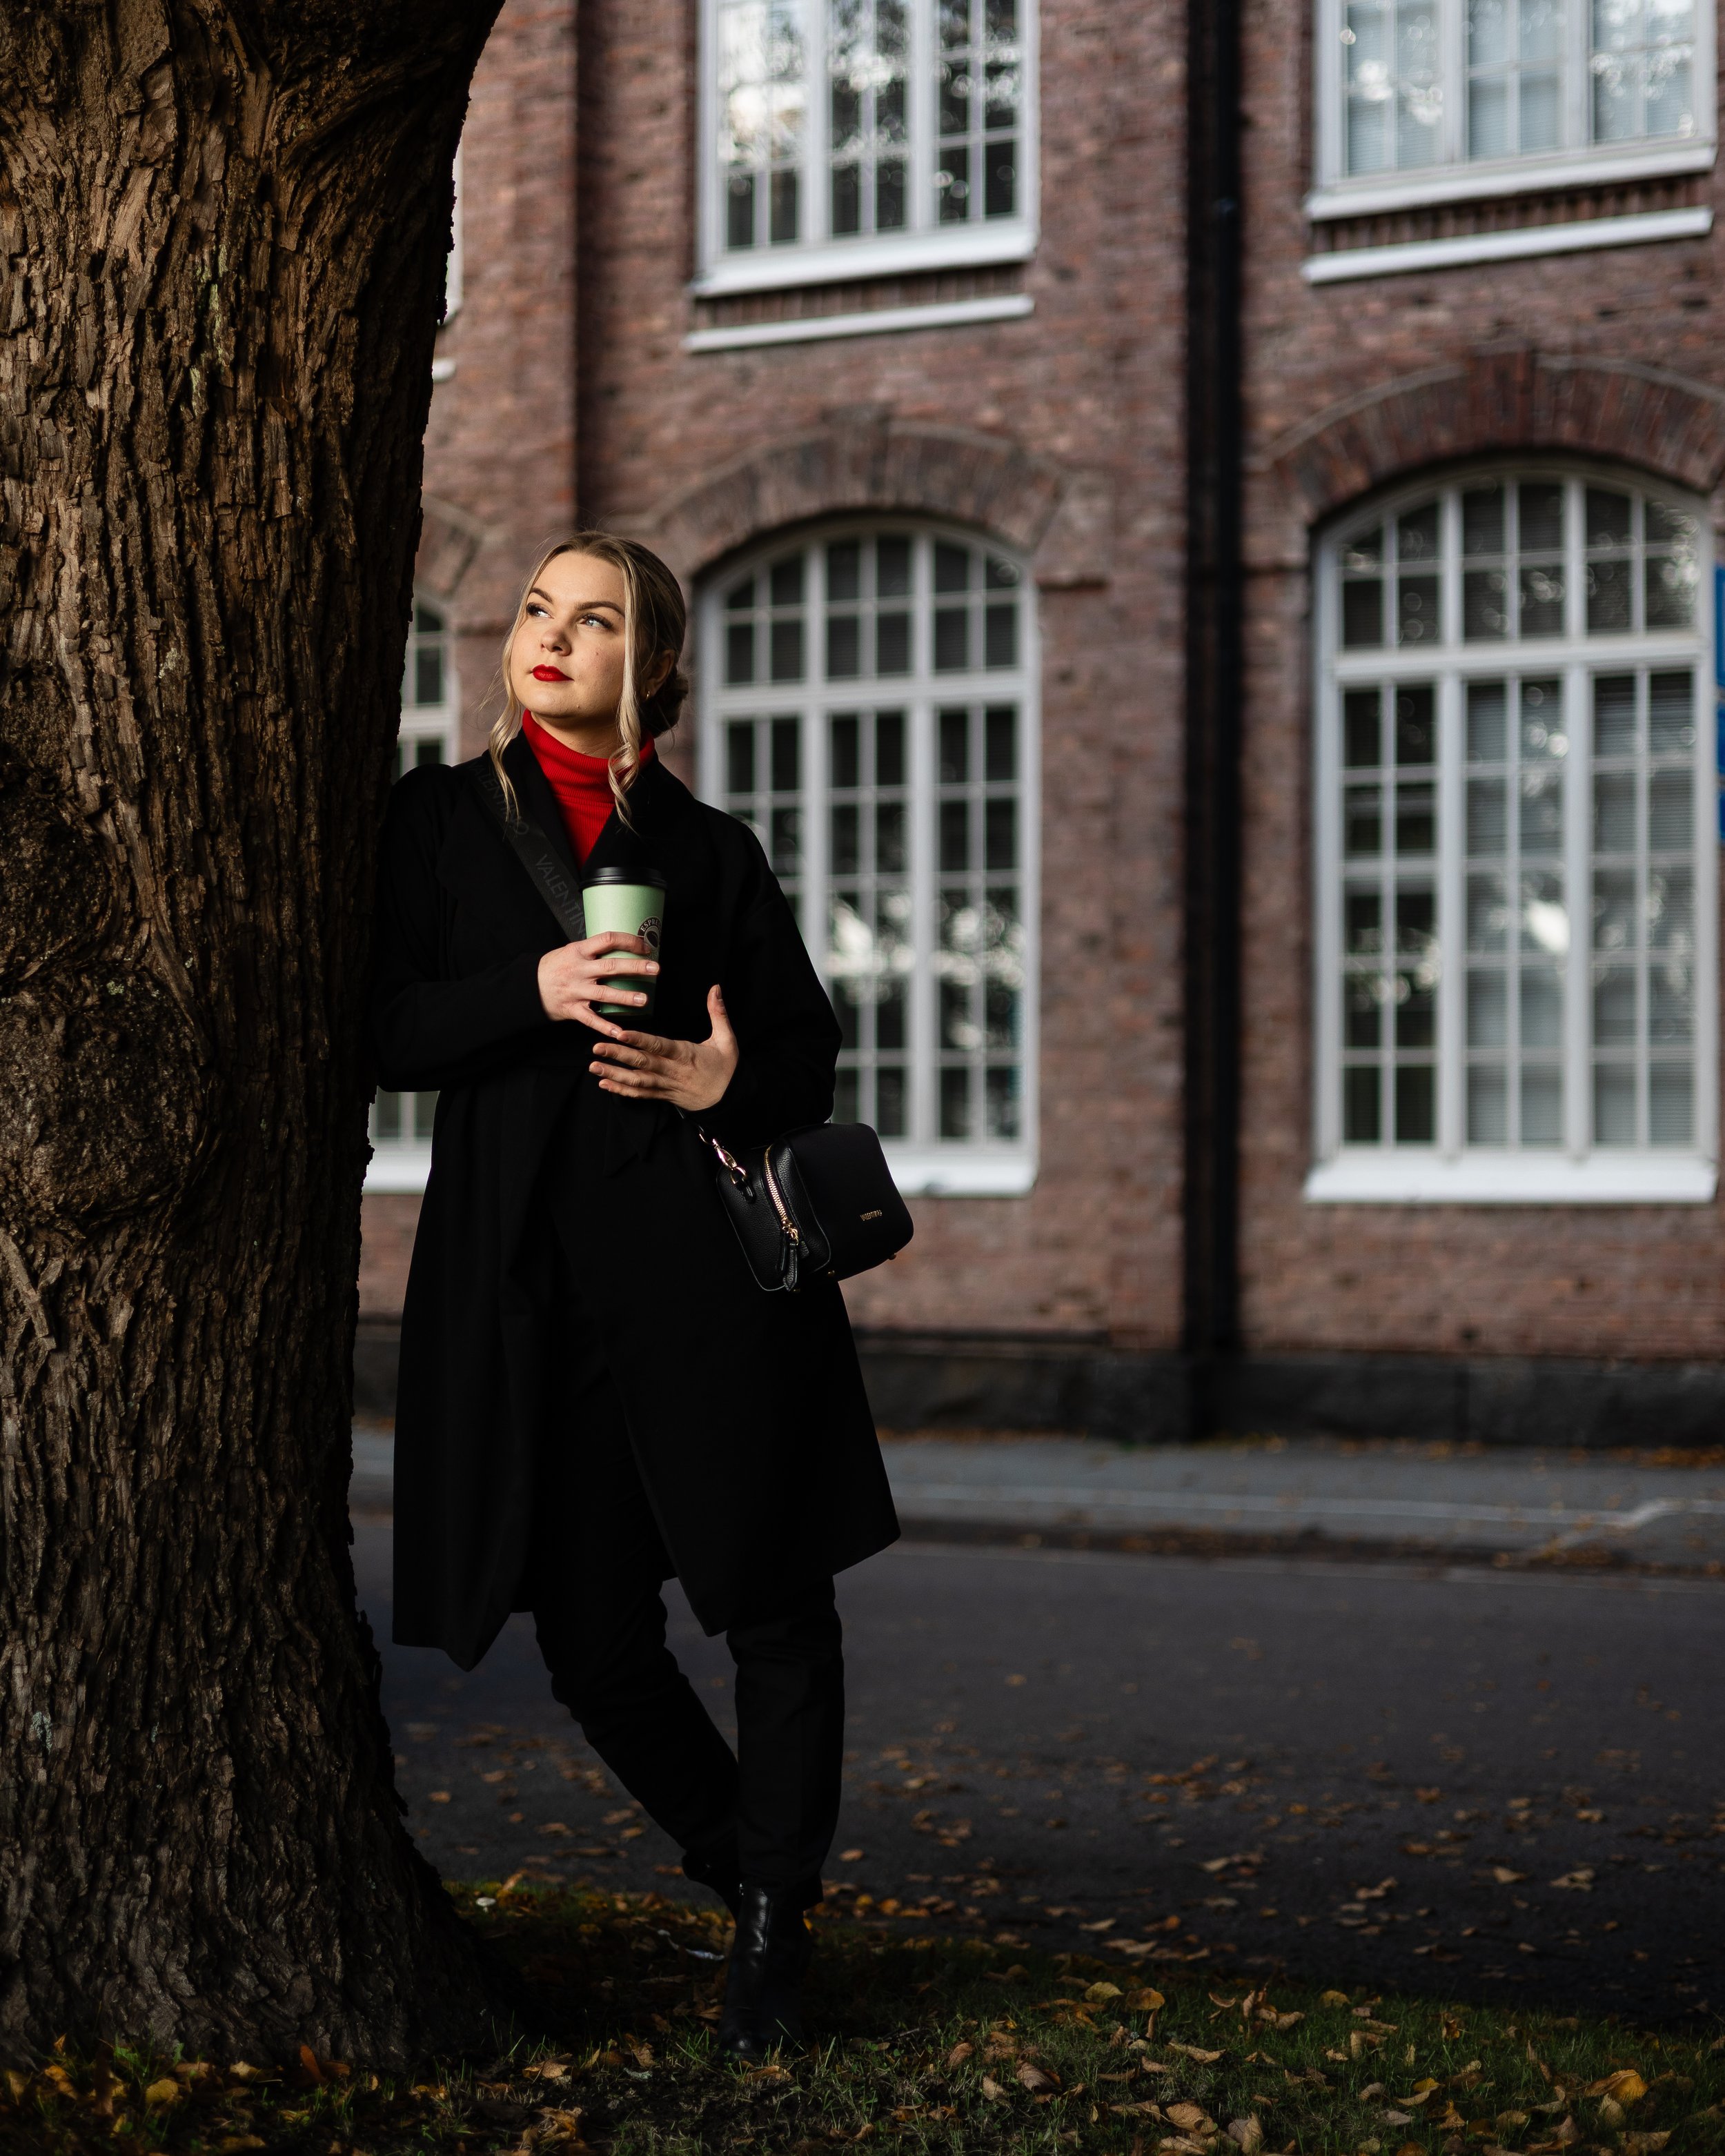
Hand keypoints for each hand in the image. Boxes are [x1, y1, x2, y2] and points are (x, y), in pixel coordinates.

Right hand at [537, 931, 658, 1034]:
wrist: (528, 987)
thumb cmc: (554, 966)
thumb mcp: (570, 951)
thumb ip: (593, 951)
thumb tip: (623, 946)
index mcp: (579, 951)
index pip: (607, 940)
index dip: (628, 941)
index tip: (644, 946)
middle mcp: (579, 970)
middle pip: (611, 967)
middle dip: (635, 968)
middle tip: (655, 969)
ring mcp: (576, 991)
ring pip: (604, 994)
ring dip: (626, 997)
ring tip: (644, 999)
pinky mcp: (572, 1009)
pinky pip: (591, 1019)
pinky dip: (605, 1026)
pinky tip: (620, 1032)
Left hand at [589, 984, 739, 1112]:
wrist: (728, 1102)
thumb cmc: (726, 1069)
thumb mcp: (727, 1040)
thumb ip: (718, 1013)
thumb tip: (715, 988)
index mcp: (685, 1055)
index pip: (659, 1046)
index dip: (640, 1040)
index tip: (621, 1033)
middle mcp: (672, 1071)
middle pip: (642, 1063)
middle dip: (618, 1055)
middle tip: (596, 1047)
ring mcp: (665, 1085)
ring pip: (637, 1081)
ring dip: (614, 1074)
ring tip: (594, 1067)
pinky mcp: (662, 1095)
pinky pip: (640, 1095)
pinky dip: (621, 1091)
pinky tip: (604, 1084)